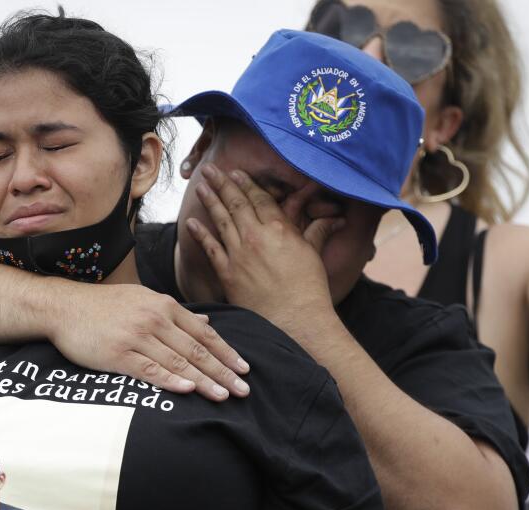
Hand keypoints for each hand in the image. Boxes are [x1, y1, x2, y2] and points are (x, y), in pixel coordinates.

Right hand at [49, 281, 250, 401]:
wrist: (64, 306)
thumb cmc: (105, 306)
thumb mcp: (144, 300)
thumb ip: (176, 314)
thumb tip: (207, 323)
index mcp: (164, 306)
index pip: (204, 334)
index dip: (226, 353)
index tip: (244, 370)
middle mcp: (155, 319)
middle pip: (196, 350)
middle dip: (223, 371)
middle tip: (243, 390)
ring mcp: (137, 336)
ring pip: (177, 361)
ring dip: (204, 381)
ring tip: (223, 396)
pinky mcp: (118, 353)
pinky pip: (149, 369)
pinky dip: (170, 379)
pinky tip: (188, 390)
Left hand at [185, 164, 341, 330]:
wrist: (295, 321)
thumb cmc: (309, 290)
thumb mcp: (314, 255)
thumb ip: (318, 232)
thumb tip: (337, 218)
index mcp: (279, 229)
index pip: (259, 199)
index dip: (246, 184)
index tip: (236, 173)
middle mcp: (256, 237)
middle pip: (236, 204)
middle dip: (222, 184)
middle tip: (210, 170)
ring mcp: (239, 255)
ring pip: (220, 221)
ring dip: (209, 201)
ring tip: (200, 186)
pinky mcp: (228, 274)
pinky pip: (210, 249)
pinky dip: (200, 235)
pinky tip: (191, 223)